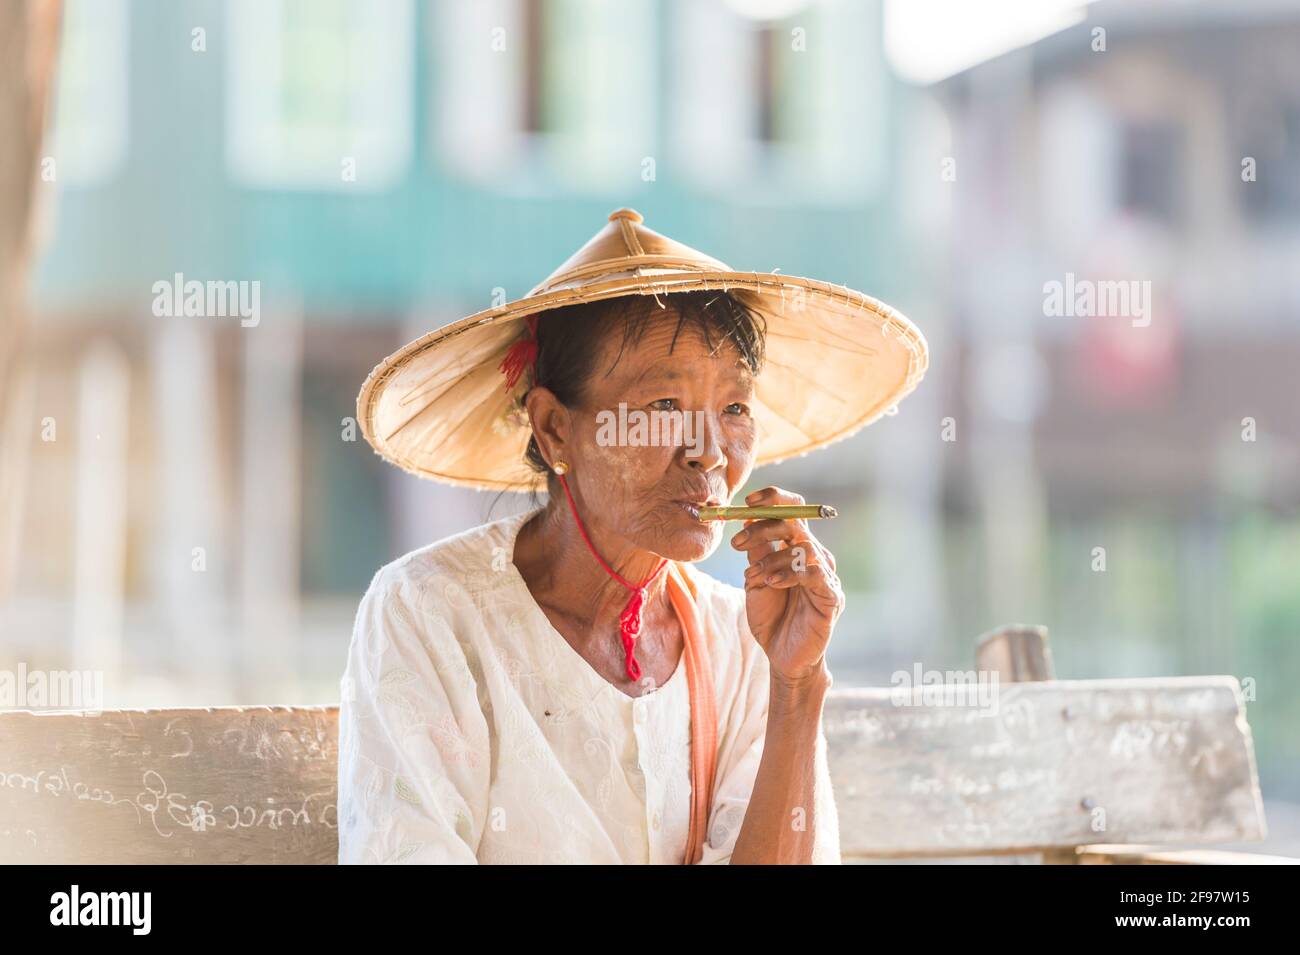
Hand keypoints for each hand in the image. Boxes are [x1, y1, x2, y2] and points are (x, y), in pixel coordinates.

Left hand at [730, 486, 844, 686]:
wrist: (782, 655)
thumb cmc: (771, 616)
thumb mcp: (756, 578)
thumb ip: (757, 550)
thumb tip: (748, 516)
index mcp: (797, 547)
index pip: (794, 510)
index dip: (774, 499)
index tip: (746, 503)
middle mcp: (815, 556)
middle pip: (798, 522)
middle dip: (764, 526)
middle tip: (737, 542)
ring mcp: (826, 575)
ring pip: (802, 548)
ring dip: (771, 558)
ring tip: (752, 576)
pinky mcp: (832, 596)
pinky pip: (814, 574)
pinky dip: (789, 574)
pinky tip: (770, 583)